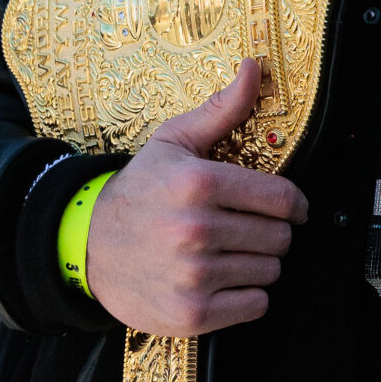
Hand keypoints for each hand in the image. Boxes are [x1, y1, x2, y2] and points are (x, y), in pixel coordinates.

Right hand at [79, 62, 308, 335]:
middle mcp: (196, 230)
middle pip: (280, 237)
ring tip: (227, 252)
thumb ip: (222, 109)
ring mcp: (194, 275)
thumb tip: (255, 67)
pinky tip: (222, 280)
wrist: (87, 248)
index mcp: (198, 184)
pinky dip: (247, 296)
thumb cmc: (139, 193)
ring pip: (271, 271)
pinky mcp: (192, 314)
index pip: (282, 199)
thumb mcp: (173, 142)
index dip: (294, 204)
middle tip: (245, 229)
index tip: (288, 208)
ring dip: (257, 263)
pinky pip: (256, 305)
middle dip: (271, 233)